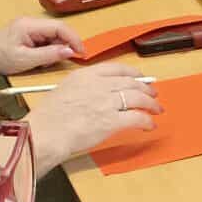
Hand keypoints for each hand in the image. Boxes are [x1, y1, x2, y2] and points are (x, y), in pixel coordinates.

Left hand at [0, 17, 81, 75]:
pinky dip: (49, 50)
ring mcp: (31, 27)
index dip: (74, 39)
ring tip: (43, 61)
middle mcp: (31, 22)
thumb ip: (50, 55)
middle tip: (61, 60)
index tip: (81, 52)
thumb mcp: (26, 60)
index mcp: (29, 25)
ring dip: (55, 49)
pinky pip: (48, 39)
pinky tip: (39, 57)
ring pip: (55, 36)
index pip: (60, 27)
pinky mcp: (30, 33)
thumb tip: (70, 51)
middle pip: (59, 31)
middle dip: (64, 46)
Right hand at [25, 64, 161, 167]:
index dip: (133, 73)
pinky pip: (137, 118)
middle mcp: (97, 85)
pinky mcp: (111, 120)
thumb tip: (101, 93)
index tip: (140, 77)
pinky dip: (147, 121)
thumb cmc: (49, 118)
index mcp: (84, 76)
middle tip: (153, 95)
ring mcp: (105, 102)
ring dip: (151, 105)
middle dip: (146, 90)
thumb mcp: (65, 90)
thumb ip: (84, 88)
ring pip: (138, 98)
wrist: (45, 133)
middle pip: (131, 83)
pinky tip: (149, 125)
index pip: (116, 68)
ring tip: (156, 110)